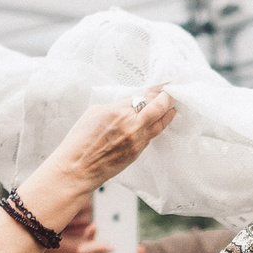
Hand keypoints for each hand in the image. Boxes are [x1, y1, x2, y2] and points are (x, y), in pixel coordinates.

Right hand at [60, 85, 176, 188]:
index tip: (165, 84)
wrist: (79, 168)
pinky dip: (158, 126)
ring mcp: (137, 139)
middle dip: (168, 98)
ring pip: (160, 123)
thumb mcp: (95, 113)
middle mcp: (131, 124)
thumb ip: (116, 106)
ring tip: (173, 107)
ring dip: (168, 113)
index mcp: (118, 110)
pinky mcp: (138, 152)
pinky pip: (152, 135)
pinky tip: (159, 122)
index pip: (145, 95)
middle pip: (158, 107)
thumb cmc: (81, 141)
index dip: (158, 89)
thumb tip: (129, 103)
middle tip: (174, 92)